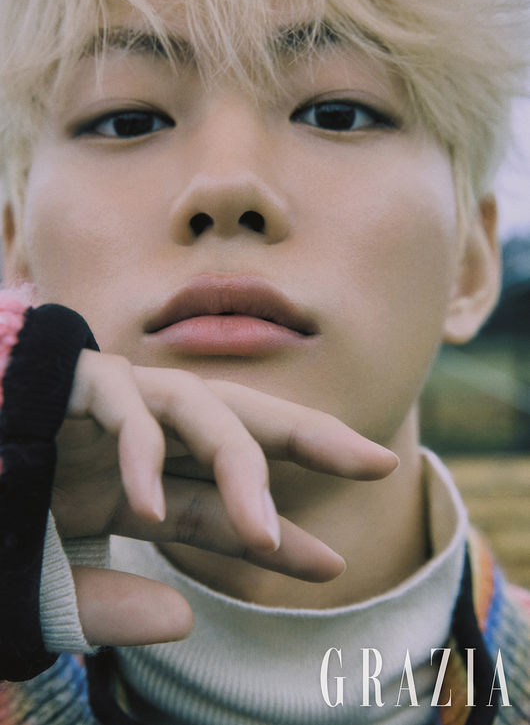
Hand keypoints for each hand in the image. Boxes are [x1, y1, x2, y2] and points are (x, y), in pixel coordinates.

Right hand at [53, 350, 397, 645]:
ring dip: (238, 463)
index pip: (220, 502)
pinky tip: (147, 508)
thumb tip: (184, 615)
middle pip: (237, 424)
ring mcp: (104, 406)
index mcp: (136, 483)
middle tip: (379, 462)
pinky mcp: (68, 384)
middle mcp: (133, 437)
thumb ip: (107, 602)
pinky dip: (138, 451)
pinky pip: (121, 405)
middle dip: (308, 438)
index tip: (329, 564)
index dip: (275, 531)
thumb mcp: (46, 578)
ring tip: (266, 533)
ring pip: (197, 407)